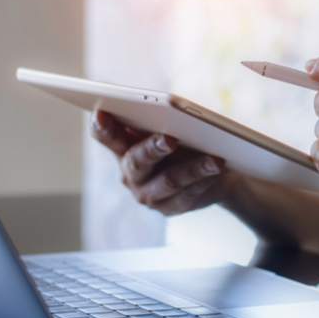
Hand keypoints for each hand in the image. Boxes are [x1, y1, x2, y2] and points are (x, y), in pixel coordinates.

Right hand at [90, 109, 241, 215]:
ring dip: (193, 168)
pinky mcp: (171, 207)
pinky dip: (204, 180)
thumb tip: (169, 109)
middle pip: (137, 160)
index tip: (102, 113)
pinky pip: (188, 194)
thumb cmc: (185, 141)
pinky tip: (217, 169)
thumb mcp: (169, 127)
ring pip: (169, 180)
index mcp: (123, 147)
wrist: (211, 172)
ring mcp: (148, 193)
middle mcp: (130, 173)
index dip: (101, 126)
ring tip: (214, 159)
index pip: (105, 135)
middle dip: (153, 148)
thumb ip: (159, 118)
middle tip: (169, 139)